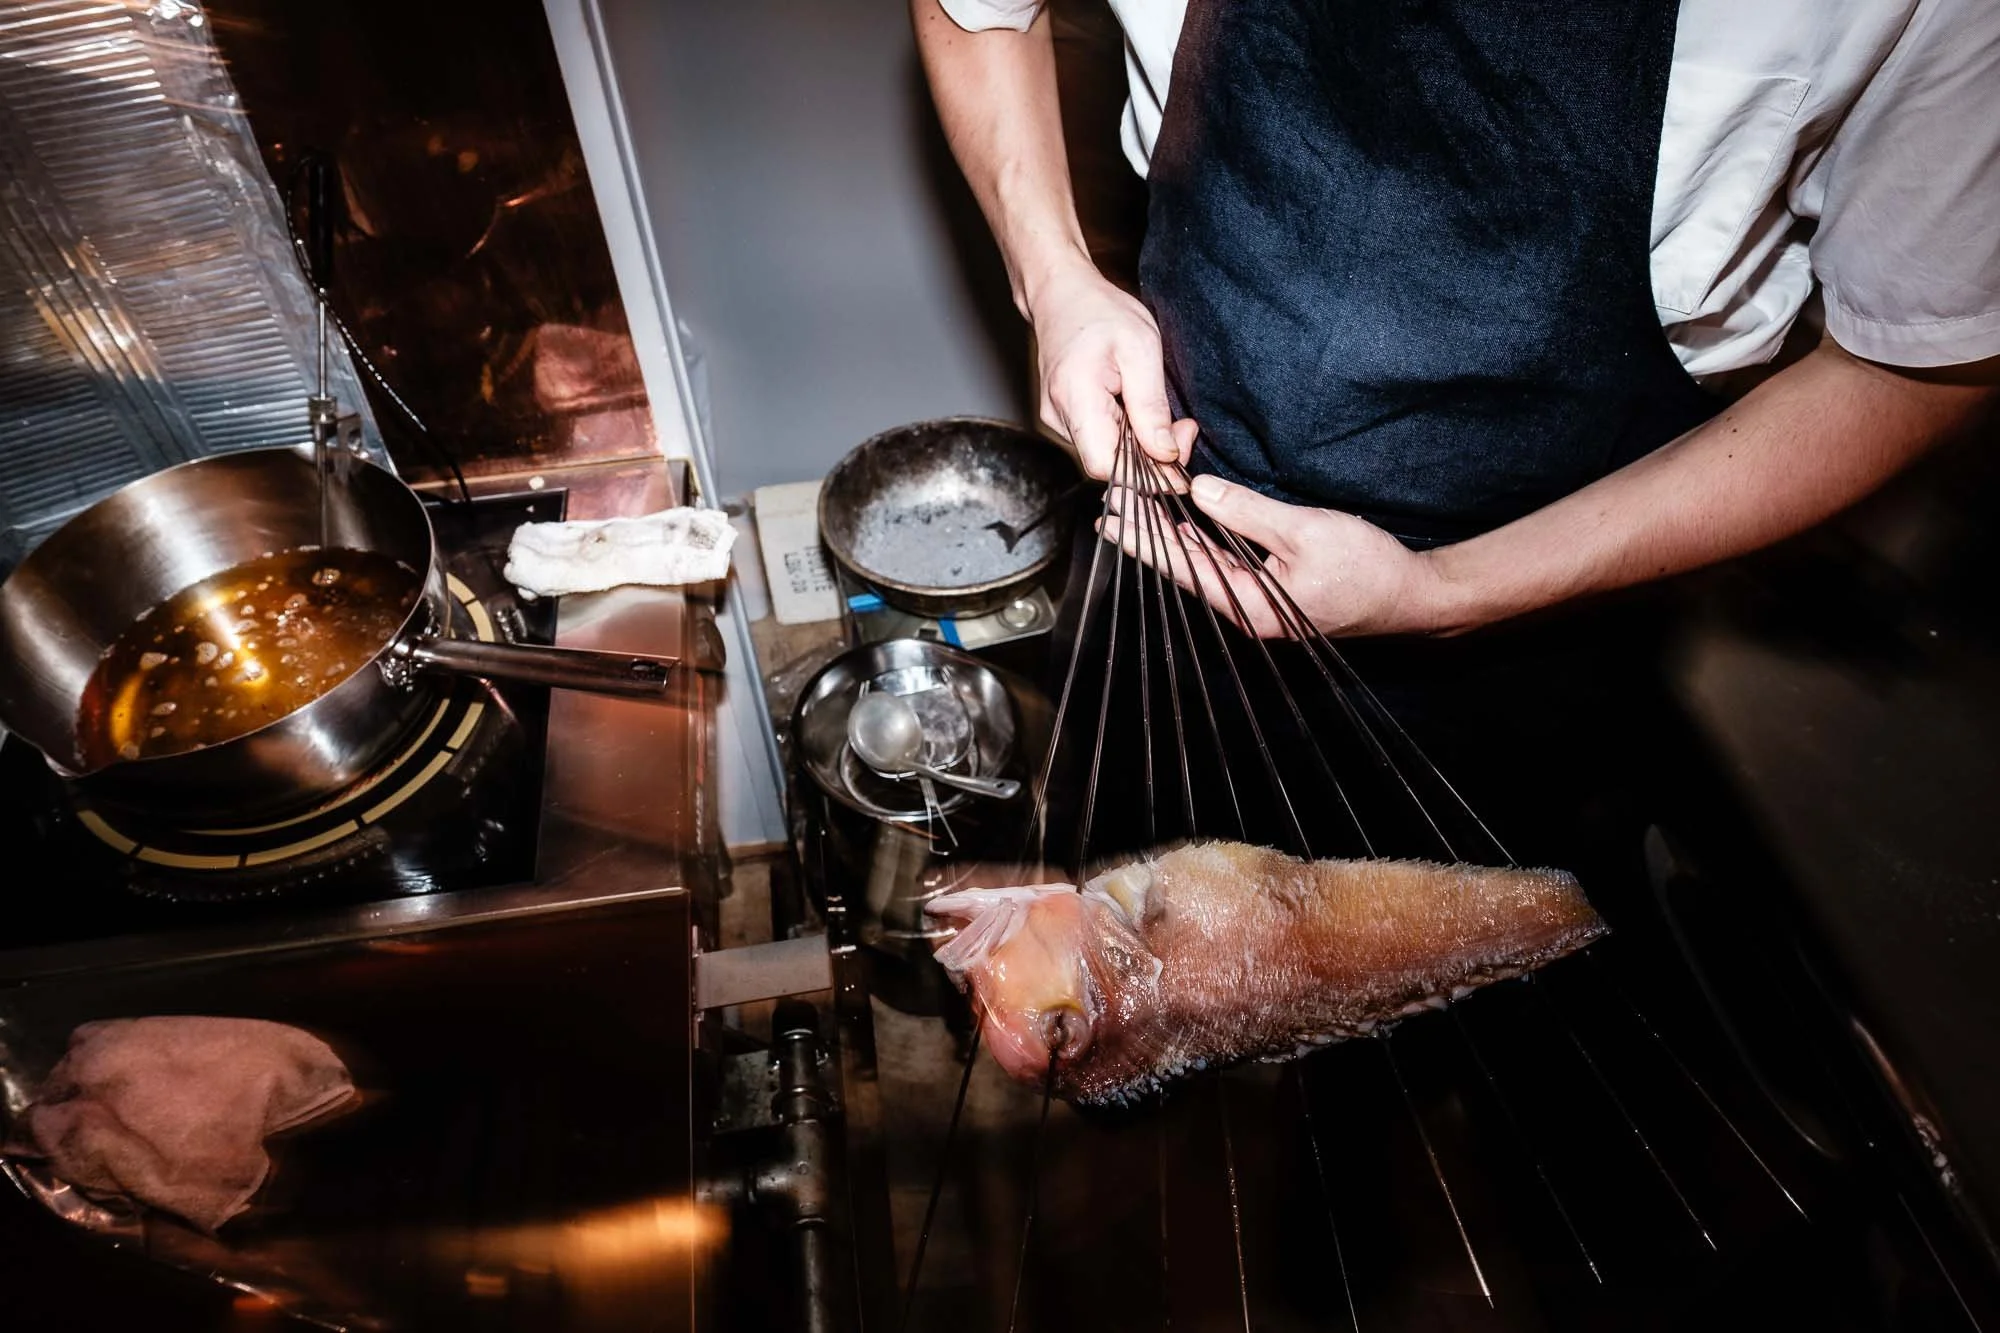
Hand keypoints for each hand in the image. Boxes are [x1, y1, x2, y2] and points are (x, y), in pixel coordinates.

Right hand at [1026, 263, 1196, 478]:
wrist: (1061, 295)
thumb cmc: (1099, 313)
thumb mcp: (1140, 350)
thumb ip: (1151, 407)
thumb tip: (1165, 454)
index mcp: (1076, 399)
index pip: (1105, 467)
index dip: (1145, 474)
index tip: (1178, 461)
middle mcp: (1058, 416)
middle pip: (1108, 466)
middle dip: (1152, 459)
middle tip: (1184, 428)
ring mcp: (1058, 419)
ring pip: (1106, 455)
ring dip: (1142, 447)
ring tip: (1166, 417)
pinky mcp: (1065, 418)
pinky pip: (1100, 441)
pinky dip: (1128, 436)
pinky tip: (1143, 414)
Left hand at [1100, 474, 1451, 637]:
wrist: (1414, 597)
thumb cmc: (1368, 569)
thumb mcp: (1306, 532)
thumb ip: (1248, 512)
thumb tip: (1201, 491)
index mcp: (1249, 606)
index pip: (1182, 567)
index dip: (1144, 540)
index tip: (1112, 519)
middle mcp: (1246, 611)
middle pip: (1186, 568)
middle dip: (1149, 536)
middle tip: (1111, 508)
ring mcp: (1259, 603)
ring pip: (1203, 565)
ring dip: (1171, 536)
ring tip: (1135, 513)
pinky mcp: (1272, 591)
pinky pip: (1226, 564)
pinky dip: (1202, 540)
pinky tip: (1183, 525)